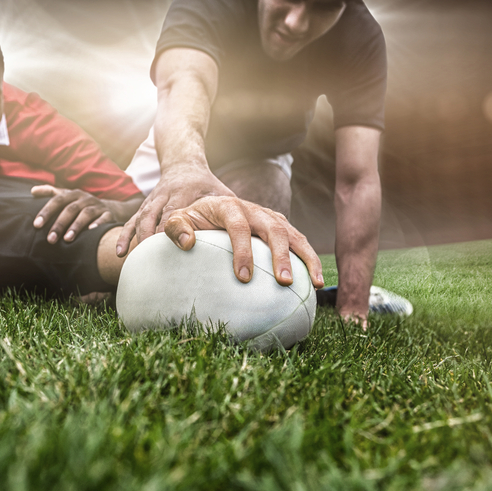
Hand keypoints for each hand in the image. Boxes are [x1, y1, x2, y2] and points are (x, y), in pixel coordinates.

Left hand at [31, 185, 117, 243]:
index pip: (57, 200)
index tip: (36, 225)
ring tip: (67, 239)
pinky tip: (91, 232)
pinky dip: (98, 224)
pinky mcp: (109, 214)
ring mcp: (98, 206)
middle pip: (70, 209)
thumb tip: (33, 191)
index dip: (46, 212)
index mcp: (72, 194)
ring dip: (76, 226)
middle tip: (50, 239)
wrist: (109, 209)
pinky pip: (104, 218)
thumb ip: (50, 193)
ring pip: (86, 214)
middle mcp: (85, 198)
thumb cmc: (81, 206)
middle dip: (59, 224)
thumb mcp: (67, 197)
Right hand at [116, 168, 234, 255]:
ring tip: (138, 262)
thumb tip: (255, 241)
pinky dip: (125, 236)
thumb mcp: (222, 193)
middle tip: (155, 262)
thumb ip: (234, 212)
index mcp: (187, 191)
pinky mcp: (145, 206)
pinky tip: (121, 254)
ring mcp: (153, 199)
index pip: (181, 210)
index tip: (184, 246)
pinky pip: (130, 221)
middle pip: (156, 216)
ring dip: (138, 239)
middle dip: (153, 238)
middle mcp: (167, 194)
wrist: (184, 163)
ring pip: (141, 218)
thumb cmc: (208, 185)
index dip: (180, 228)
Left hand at [162, 196, 323, 288]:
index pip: (238, 226)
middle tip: (284, 282)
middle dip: (281, 255)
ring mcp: (270, 217)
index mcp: (228, 206)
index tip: (242, 278)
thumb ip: (176, 228)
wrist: (208, 208)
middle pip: (273, 229)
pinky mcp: (280, 227)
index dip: (242, 251)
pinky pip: (298, 241)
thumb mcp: (178, 220)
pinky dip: (309, 258)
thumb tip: (188, 243)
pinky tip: (315, 281)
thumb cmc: (192, 220)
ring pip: (293, 234)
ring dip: (306, 258)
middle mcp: (254, 209)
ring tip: (315, 284)